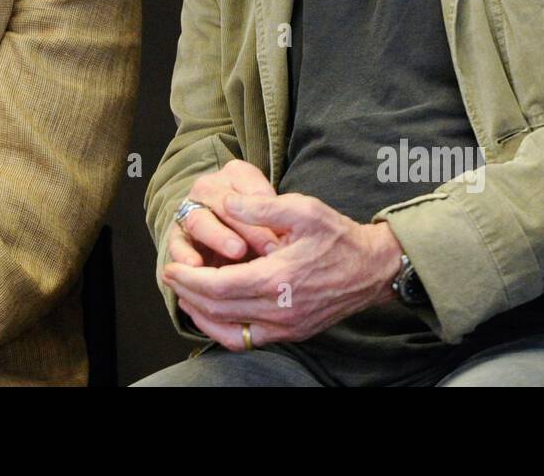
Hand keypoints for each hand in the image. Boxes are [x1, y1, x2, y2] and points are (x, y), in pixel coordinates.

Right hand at [164, 160, 283, 274]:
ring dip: (218, 237)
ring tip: (236, 253)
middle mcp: (209, 188)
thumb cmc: (264, 227)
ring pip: (199, 220)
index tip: (279, 238)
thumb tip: (281, 241)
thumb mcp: (277, 216)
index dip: (263, 214)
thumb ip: (276, 219)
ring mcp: (190, 210)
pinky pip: (176, 243)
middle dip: (245, 228)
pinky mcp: (177, 237)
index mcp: (236, 175)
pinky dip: (184, 254)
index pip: (249, 189)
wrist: (237, 239)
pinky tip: (195, 266)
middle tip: (264, 249)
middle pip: (223, 204)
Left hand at [164, 192, 404, 350]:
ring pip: (230, 332)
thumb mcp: (302, 209)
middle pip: (218, 310)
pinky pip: (248, 341)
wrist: (372, 268)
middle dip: (188, 293)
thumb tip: (226, 203)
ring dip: (202, 315)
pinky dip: (224, 330)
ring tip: (185, 294)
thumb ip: (261, 205)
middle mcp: (280, 310)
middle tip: (170, 277)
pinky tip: (213, 313)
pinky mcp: (292, 333)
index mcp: (279, 279)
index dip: (189, 278)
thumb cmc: (337, 236)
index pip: (219, 287)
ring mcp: (286, 327)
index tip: (170, 266)